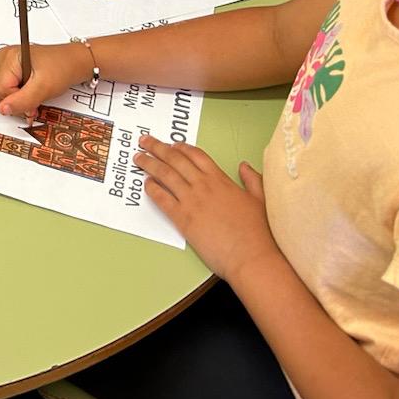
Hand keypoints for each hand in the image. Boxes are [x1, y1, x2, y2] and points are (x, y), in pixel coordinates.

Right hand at [0, 40, 92, 117]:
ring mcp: (8, 63)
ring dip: (19, 100)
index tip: (32, 102)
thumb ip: (22, 100)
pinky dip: (20, 95)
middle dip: (16, 102)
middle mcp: (4, 57)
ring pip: (3, 93)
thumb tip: (3, 109)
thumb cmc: (63, 67)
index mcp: (8, 57)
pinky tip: (32, 92)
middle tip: (35, 99)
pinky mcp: (13, 69)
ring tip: (35, 94)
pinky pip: (9, 89)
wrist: (76, 62)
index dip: (16, 101)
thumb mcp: (44, 87)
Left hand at [134, 135, 279, 281]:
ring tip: (138, 158)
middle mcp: (203, 186)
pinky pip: (162, 199)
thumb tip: (244, 166)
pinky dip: (152, 189)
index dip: (181, 147)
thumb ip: (252, 179)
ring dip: (149, 164)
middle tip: (145, 141)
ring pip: (165, 175)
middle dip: (157, 148)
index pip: (196, 155)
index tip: (171, 144)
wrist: (250, 256)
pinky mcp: (183, 219)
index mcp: (221, 180)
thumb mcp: (260, 199)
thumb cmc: (257, 232)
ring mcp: (191, 201)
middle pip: (175, 160)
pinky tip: (146, 184)